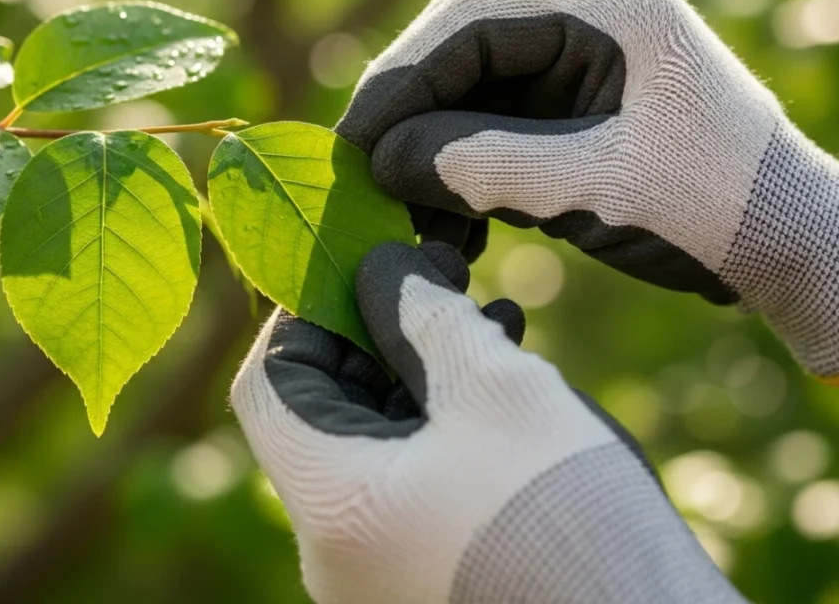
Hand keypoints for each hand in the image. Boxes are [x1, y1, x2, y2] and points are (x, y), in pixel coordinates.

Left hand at [232, 242, 743, 603]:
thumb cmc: (568, 514)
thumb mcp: (495, 391)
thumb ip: (423, 316)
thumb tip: (381, 266)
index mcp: (331, 504)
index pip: (270, 384)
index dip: (308, 313)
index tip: (365, 267)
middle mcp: (336, 548)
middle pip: (324, 411)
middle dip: (379, 334)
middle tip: (436, 280)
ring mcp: (380, 567)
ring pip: (376, 441)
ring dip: (422, 371)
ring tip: (489, 317)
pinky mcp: (426, 571)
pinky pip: (410, 479)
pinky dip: (444, 421)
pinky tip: (504, 376)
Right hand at [336, 0, 838, 382]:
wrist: (786, 251)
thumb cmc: (710, 209)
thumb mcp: (591, 183)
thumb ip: (481, 163)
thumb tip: (382, 159)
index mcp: (607, 15)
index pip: (470, 24)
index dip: (401, 79)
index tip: (353, 142)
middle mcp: (587, 34)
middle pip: (464, 63)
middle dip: (410, 125)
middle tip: (363, 184)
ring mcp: (580, 83)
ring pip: (473, 109)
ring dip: (433, 166)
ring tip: (405, 225)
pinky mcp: (575, 131)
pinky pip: (497, 147)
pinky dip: (466, 188)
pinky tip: (450, 236)